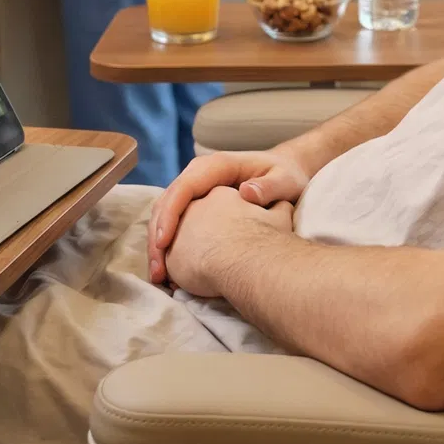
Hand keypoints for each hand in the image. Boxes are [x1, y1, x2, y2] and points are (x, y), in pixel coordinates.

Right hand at [147, 147, 310, 283]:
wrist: (287, 170)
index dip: (170, 215)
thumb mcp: (285, 180)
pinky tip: (169, 272)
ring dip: (158, 246)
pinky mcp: (196, 203)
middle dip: (157, 237)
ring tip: (159, 277)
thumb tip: (247, 193)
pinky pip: (174, 222)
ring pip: (165, 214)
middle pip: (167, 202)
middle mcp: (201, 174)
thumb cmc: (287, 175)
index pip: (184, 187)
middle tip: (157, 272)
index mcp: (217, 166)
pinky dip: (167, 246)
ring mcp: (196, 188)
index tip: (164, 244)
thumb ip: (270, 186)